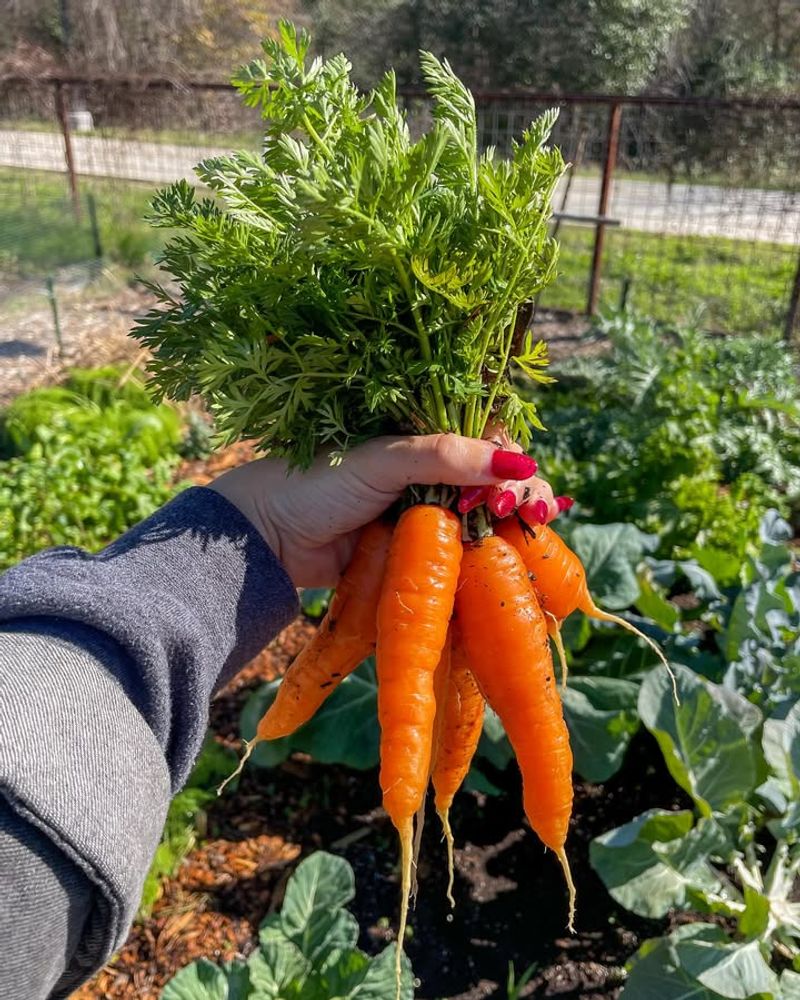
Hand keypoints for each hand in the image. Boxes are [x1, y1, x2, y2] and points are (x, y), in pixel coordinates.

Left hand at [210, 434, 560, 586]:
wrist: (267, 538)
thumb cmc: (316, 482)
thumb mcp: (383, 459)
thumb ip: (445, 456)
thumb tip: (515, 463)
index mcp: (425, 440)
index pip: (489, 442)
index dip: (512, 461)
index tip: (517, 485)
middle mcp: (433, 476)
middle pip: (498, 483)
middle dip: (524, 495)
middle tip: (531, 513)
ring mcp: (428, 518)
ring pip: (487, 523)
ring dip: (513, 530)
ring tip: (527, 537)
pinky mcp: (419, 557)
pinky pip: (462, 558)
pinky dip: (487, 563)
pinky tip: (512, 569)